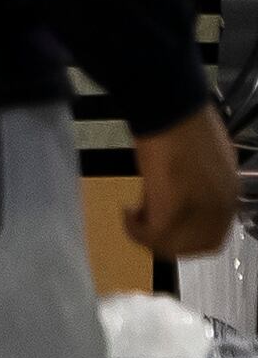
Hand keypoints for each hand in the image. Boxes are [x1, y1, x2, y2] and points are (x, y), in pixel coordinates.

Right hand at [127, 107, 242, 263]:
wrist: (170, 111)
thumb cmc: (184, 127)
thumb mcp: (205, 161)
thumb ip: (200, 185)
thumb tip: (181, 197)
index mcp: (231, 195)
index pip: (215, 236)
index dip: (188, 238)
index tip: (167, 226)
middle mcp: (220, 208)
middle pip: (196, 246)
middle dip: (169, 243)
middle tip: (147, 225)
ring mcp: (198, 211)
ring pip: (173, 246)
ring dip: (149, 237)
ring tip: (134, 215)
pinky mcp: (171, 210)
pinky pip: (151, 235)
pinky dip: (134, 230)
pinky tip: (126, 212)